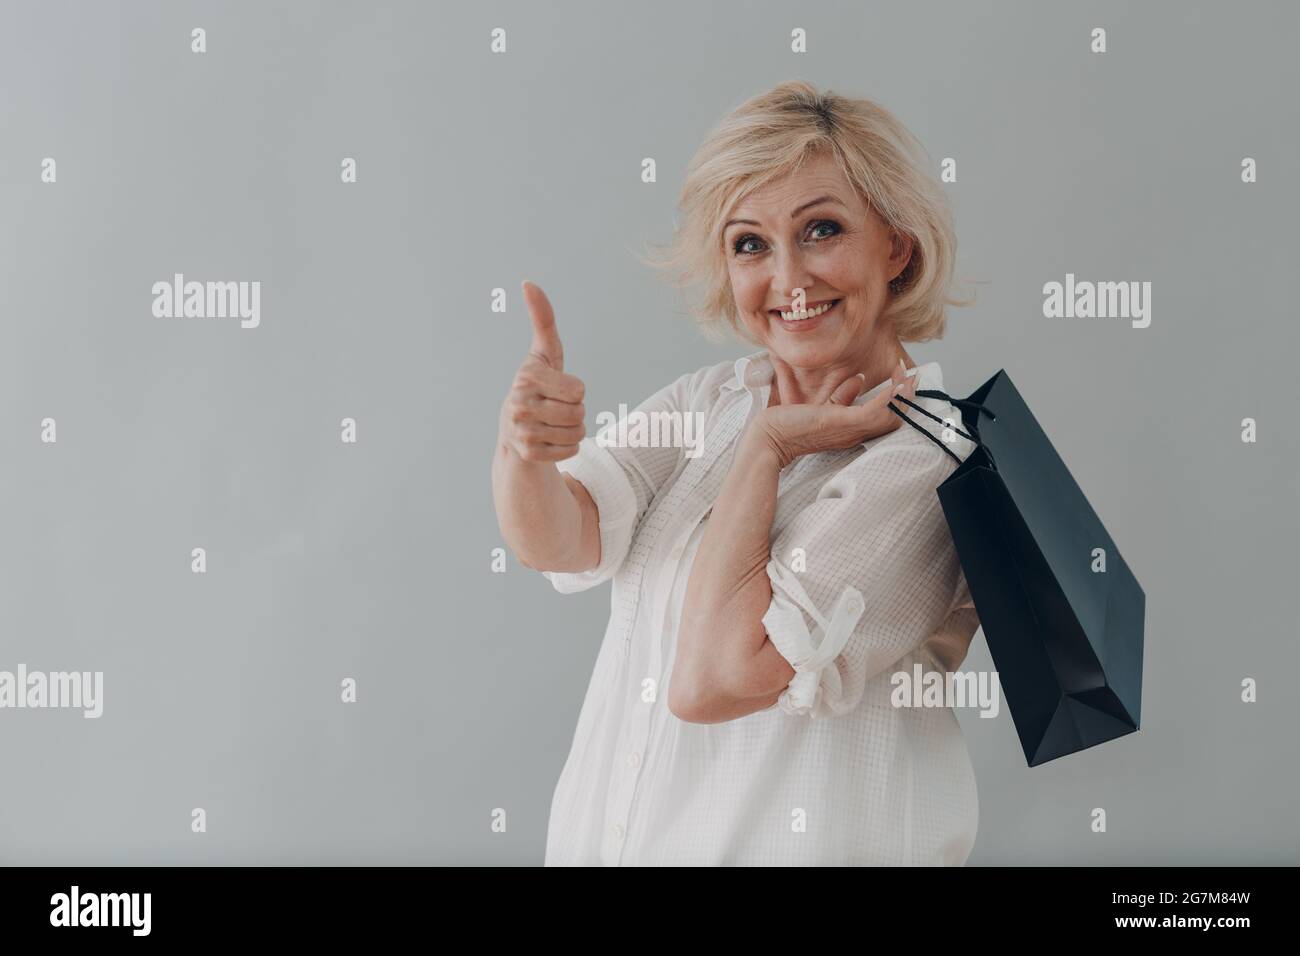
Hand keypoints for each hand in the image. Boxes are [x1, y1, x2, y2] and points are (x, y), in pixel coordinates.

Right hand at [498, 281, 587, 461]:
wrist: (513, 430)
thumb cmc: (538, 385)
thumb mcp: (543, 353)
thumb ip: (542, 319)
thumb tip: (528, 283)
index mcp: (527, 377)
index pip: (579, 390)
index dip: (576, 389)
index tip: (557, 387)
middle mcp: (519, 404)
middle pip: (580, 412)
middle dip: (577, 411)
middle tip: (556, 408)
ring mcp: (522, 431)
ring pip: (578, 433)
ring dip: (574, 430)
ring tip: (553, 423)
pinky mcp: (529, 454)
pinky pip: (571, 450)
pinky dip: (567, 447)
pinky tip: (549, 440)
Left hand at [755, 359, 918, 468]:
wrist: (769, 439)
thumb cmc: (789, 426)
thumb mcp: (821, 409)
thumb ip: (841, 397)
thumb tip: (858, 380)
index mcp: (852, 432)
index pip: (884, 419)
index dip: (897, 402)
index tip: (903, 381)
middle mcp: (856, 434)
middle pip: (894, 419)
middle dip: (907, 397)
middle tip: (913, 375)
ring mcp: (852, 430)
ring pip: (892, 416)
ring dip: (905, 395)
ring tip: (910, 375)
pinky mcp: (845, 422)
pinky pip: (878, 411)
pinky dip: (892, 397)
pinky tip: (900, 382)